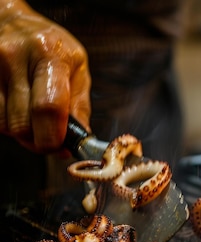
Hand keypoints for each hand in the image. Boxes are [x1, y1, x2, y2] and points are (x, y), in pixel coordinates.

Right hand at [0, 0, 90, 153]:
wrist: (13, 22)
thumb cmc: (51, 47)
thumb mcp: (77, 67)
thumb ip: (79, 105)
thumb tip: (79, 139)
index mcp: (50, 56)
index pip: (48, 107)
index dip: (53, 136)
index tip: (61, 146)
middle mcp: (15, 59)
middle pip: (22, 123)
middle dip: (39, 140)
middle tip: (51, 138)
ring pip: (5, 125)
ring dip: (23, 133)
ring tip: (35, 119)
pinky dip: (8, 124)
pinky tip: (19, 112)